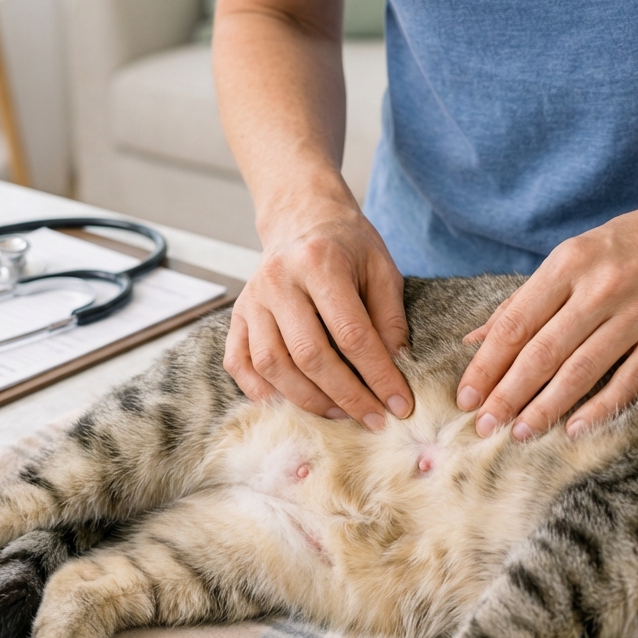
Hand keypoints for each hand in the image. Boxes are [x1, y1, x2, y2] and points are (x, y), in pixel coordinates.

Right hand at [224, 200, 412, 428]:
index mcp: (319, 263)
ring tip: (339, 412)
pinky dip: (262, 392)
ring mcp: (251, 300)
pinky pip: (239, 364)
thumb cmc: (347, 246)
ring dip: (308, 399)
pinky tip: (293, 402)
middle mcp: (278, 281)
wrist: (301, 219)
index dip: (378, 376)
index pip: (351, 334)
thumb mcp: (381, 269)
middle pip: (310, 355)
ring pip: (272, 365)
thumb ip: (389, 318)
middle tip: (374, 418)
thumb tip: (396, 369)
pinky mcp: (237, 316)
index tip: (400, 404)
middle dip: (347, 396)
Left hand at [455, 174, 637, 439]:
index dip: (487, 364)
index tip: (466, 396)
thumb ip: (524, 299)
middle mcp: (600, 288)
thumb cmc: (628, 244)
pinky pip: (629, 380)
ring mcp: (637, 314)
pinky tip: (574, 428)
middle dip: (508, 393)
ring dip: (546, 406)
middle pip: (543, 351)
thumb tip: (475, 340)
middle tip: (484, 425)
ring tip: (520, 432)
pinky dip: (600, 407)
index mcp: (569, 263)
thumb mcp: (573, 255)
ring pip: (581, 370)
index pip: (516, 323)